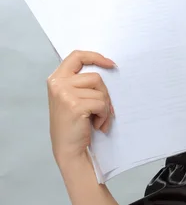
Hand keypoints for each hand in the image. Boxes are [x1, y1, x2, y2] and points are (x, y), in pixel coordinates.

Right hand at [46, 50, 116, 166]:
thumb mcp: (72, 98)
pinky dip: (104, 115)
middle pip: (95, 77)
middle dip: (105, 94)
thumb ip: (81, 83)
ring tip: (97, 119)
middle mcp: (57, 83)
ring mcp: (64, 94)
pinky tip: (96, 125)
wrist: (68, 149)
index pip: (77, 56)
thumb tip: (108, 68)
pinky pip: (101, 104)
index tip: (111, 64)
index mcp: (56, 79)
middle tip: (102, 110)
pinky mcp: (74, 105)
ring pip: (100, 91)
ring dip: (105, 107)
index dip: (95, 57)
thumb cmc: (74, 124)